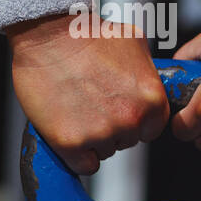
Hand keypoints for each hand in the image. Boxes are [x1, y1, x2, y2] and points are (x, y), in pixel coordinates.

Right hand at [10, 14, 168, 174]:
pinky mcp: (71, 143)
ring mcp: (100, 133)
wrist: (47, 34)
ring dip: (92, 139)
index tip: (119, 109)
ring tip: (77, 108)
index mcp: (151, 98)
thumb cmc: (86, 34)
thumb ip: (149, 71)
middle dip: (113, 127)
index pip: (152, 129)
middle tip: (92, 103)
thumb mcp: (134, 41)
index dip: (135, 120)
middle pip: (127, 142)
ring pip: (104, 153)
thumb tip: (153, 83)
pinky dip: (76, 155)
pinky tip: (68, 129)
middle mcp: (130, 119)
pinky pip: (84, 165)